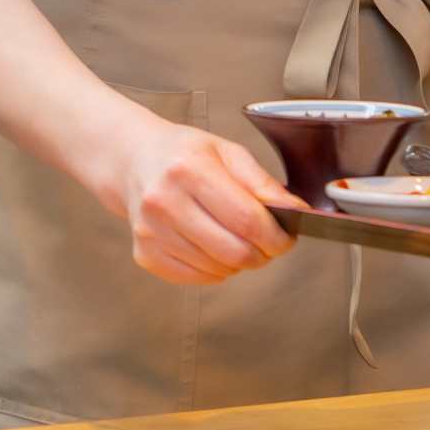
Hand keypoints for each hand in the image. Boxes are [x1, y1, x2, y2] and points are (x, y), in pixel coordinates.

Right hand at [99, 117, 303, 284]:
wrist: (135, 162)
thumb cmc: (185, 154)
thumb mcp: (227, 152)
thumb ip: (261, 182)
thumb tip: (295, 211)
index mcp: (189, 169)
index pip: (246, 219)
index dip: (276, 236)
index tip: (288, 239)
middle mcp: (165, 202)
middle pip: (233, 250)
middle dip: (263, 255)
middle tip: (271, 245)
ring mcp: (151, 232)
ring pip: (217, 268)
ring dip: (240, 263)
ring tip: (241, 242)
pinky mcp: (144, 254)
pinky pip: (195, 278)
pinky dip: (216, 271)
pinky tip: (217, 250)